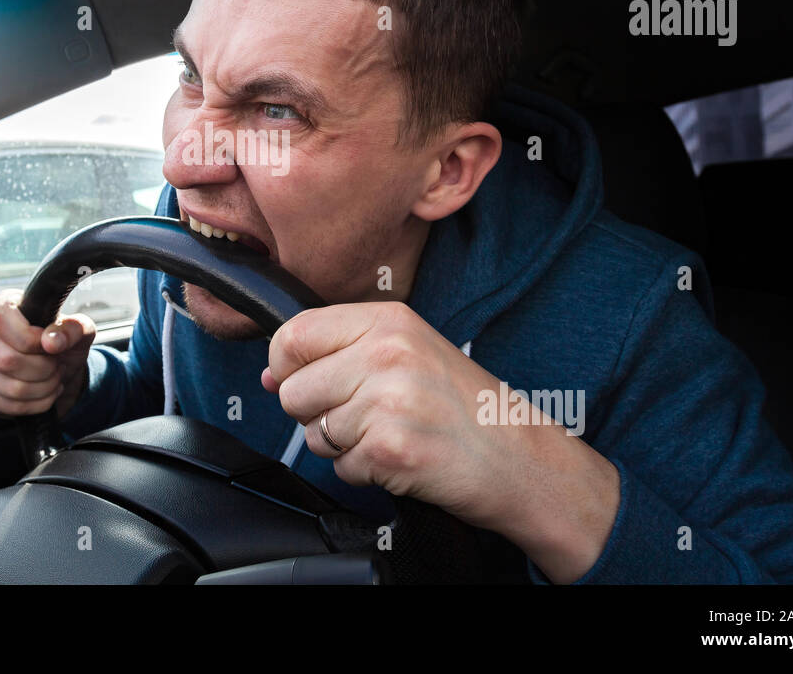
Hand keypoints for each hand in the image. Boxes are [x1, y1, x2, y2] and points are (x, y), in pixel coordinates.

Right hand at [0, 289, 93, 419]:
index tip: (50, 347)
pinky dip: (29, 406)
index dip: (31, 340)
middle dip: (42, 370)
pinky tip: (40, 395)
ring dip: (39, 390)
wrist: (56, 369)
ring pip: (5, 386)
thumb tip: (50, 341)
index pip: (2, 320)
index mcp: (5, 304)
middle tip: (56, 368)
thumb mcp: (79, 332)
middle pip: (5, 360)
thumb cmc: (63, 344)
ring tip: (52, 382)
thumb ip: (72, 329)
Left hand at [262, 300, 619, 582]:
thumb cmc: (464, 407)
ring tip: (388, 434)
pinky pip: (340, 468)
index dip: (287, 366)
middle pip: (294, 390)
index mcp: (388, 321)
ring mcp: (388, 401)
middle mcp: (386, 354)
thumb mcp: (409, 352)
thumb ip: (340, 352)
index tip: (303, 379)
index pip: (293, 335)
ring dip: (342, 445)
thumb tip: (272, 375)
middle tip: (363, 416)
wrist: (520, 458)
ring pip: (312, 433)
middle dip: (315, 413)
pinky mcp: (390, 449)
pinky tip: (399, 458)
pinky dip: (364, 471)